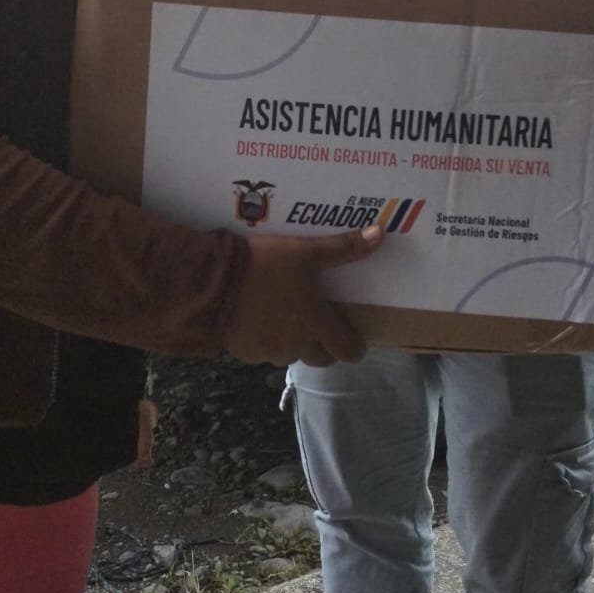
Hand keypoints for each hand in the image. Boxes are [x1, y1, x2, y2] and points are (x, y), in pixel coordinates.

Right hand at [224, 226, 382, 366]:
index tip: (353, 333)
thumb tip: (379, 234)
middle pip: (321, 358)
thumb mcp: (306, 251)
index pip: (348, 350)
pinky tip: (259, 318)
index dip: (355, 345)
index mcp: (316, 323)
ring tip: (286, 316)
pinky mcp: (245, 352)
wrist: (214, 282)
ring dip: (295, 342)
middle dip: (326, 345)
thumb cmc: (265, 266)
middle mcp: (296, 345)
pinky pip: (264, 352)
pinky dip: (267, 340)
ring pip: (291, 355)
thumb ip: (343, 248)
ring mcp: (269, 352)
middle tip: (320, 323)